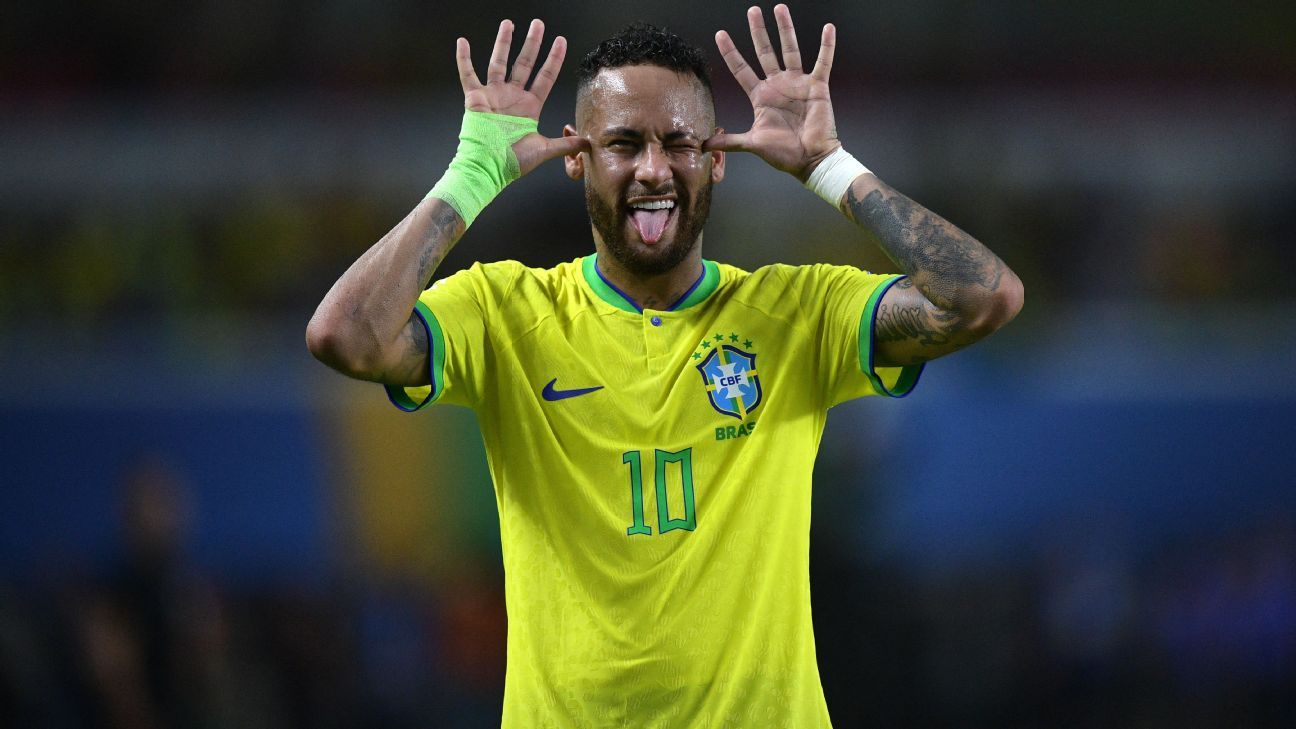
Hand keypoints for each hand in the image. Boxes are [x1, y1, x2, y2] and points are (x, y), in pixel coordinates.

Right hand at [456, 19, 587, 175]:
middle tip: (538, 24)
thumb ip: (567, 145)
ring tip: (508, 23)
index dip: (554, 59)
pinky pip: (468, 74)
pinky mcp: (475, 99)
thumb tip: (589, 144)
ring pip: (499, 62)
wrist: (488, 167)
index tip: (561, 41)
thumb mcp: (545, 150)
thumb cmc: (513, 161)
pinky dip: (463, 58)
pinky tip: (462, 42)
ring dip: (503, 42)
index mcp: (529, 106)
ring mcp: (493, 95)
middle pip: (524, 63)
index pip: (545, 77)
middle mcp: (512, 97)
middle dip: (532, 43)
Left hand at [704, 5, 838, 180]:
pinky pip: (823, 62)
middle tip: (752, 11)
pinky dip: (827, 46)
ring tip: (780, 8)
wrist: (811, 160)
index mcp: (761, 96)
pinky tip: (828, 28)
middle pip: (765, 52)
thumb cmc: (784, 153)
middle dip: (758, 31)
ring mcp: (798, 84)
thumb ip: (729, 141)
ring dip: (785, 29)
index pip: (741, 69)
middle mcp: (778, 85)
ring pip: (790, 50)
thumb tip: (702, 145)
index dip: (731, 52)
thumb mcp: (752, 144)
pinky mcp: (817, 87)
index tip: (720, 34)